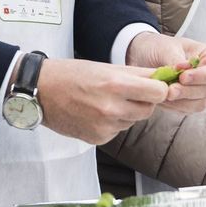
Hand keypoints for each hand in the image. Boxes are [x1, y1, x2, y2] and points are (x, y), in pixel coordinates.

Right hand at [36, 59, 170, 144]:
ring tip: (104, 101)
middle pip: (149, 110)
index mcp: (115, 84)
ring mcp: (105, 126)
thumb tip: (165, 78)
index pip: (159, 92)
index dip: (158, 89)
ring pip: (133, 121)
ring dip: (126, 113)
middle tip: (125, 93)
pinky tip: (94, 113)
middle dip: (143, 101)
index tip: (153, 86)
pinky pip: (118, 131)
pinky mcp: (98, 138)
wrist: (40, 91)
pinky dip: (112, 123)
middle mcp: (112, 108)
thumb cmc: (71, 74)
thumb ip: (137, 74)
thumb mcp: (105, 67)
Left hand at [124, 32, 205, 112]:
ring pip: (198, 104)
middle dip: (187, 91)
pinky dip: (173, 106)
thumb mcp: (167, 47)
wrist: (147, 56)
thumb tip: (181, 69)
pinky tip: (160, 99)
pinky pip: (186, 109)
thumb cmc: (161, 47)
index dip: (203, 76)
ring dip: (180, 101)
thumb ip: (175, 59)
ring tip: (162, 94)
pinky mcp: (192, 103)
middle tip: (170, 90)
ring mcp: (205, 92)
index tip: (183, 77)